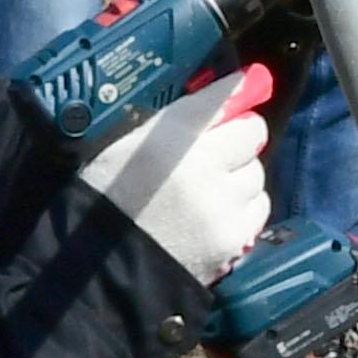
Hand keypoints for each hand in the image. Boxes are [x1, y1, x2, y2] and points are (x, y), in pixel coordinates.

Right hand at [77, 68, 274, 285]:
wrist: (100, 269)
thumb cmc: (105, 198)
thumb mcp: (129, 143)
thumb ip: (180, 119)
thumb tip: (232, 89)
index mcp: (172, 137)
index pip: (228, 99)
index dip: (233, 105)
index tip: (231, 107)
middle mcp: (205, 167)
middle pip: (252, 137)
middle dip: (235, 144)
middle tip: (211, 157)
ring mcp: (224, 208)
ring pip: (256, 176)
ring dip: (239, 179)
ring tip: (210, 193)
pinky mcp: (233, 240)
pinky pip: (257, 210)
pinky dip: (242, 210)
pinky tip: (215, 217)